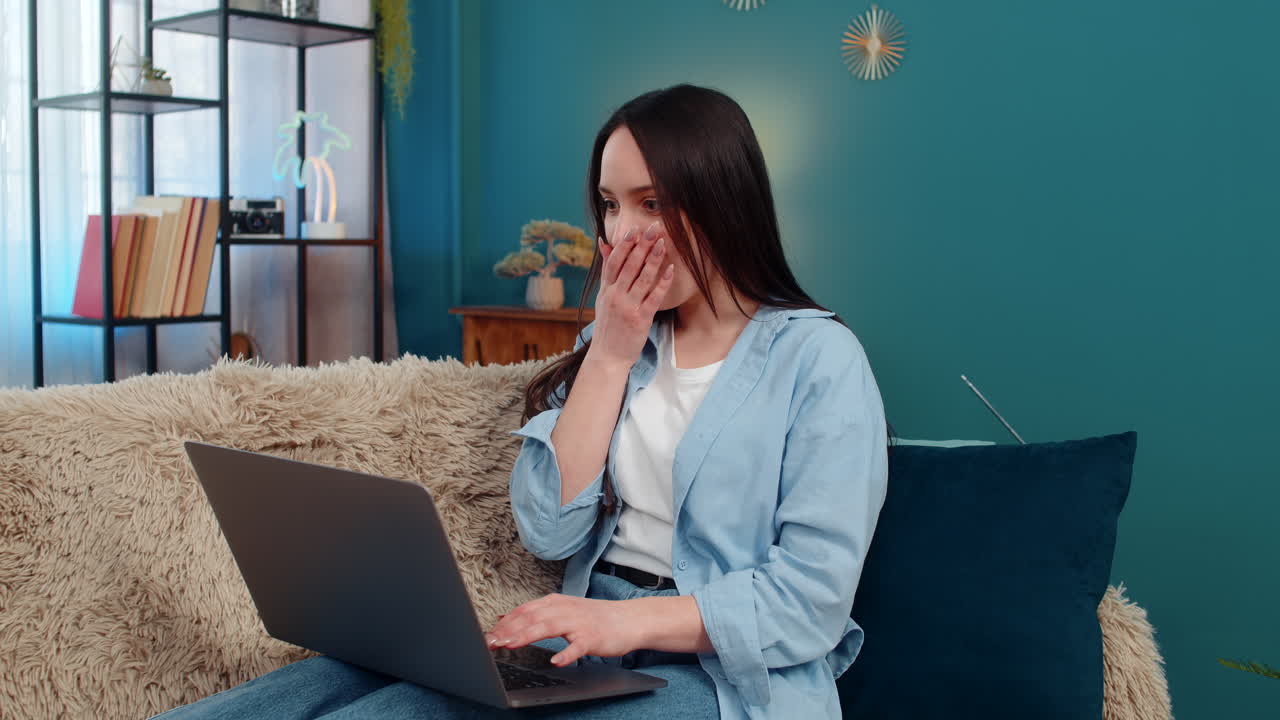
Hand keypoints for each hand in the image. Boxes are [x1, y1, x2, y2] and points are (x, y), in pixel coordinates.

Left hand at [485, 593, 641, 666]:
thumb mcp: (563, 610)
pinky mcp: (592, 638)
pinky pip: (578, 647)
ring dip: (528, 635)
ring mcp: (578, 623)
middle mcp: (564, 610)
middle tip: (491, 641)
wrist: (629, 619)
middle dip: (509, 629)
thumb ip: (536, 614)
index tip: (488, 634)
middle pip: (532, 617)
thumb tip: (505, 618)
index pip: (524, 610)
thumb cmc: (594, 618)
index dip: (505, 622)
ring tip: (511, 644)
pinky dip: (566, 654)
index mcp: (555, 603)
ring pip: (549, 627)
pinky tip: (556, 661)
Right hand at [587, 222, 674, 369]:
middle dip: (642, 245)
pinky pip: (653, 297)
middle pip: (629, 265)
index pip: (614, 261)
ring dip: (653, 259)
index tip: (634, 229)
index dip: (624, 244)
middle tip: (653, 228)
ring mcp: (627, 307)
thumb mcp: (602, 297)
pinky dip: (662, 282)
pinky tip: (671, 270)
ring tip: (662, 243)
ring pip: (642, 278)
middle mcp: (614, 296)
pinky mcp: (640, 319)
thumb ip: (607, 271)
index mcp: (606, 289)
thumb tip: (604, 244)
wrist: (608, 356)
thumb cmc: (608, 326)